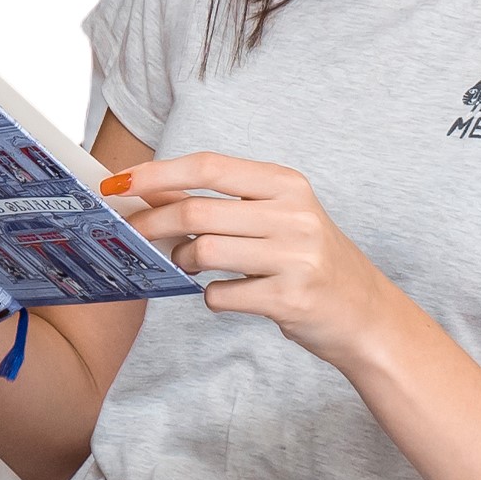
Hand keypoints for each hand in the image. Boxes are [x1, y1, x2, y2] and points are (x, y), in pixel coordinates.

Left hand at [101, 151, 401, 369]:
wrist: (364, 313)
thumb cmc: (308, 260)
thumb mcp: (277, 217)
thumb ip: (224, 204)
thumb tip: (152, 196)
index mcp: (286, 184)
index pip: (209, 166)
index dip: (156, 173)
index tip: (116, 184)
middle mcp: (293, 214)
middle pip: (196, 210)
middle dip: (151, 224)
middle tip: (131, 234)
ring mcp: (294, 256)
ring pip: (202, 251)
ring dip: (182, 262)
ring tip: (190, 266)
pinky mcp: (289, 298)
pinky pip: (220, 295)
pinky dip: (212, 296)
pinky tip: (228, 294)